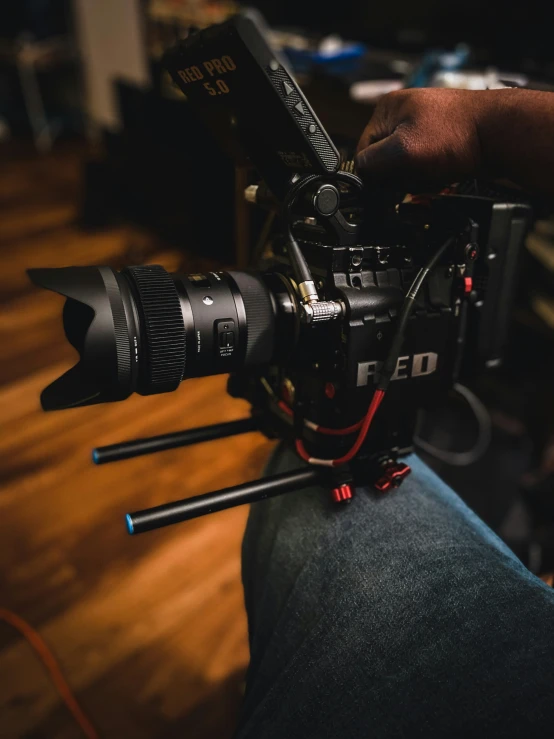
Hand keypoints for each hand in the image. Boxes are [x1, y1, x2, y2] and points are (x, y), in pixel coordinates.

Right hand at [355, 88, 486, 190]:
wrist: (499, 135)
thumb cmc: (456, 136)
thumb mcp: (401, 152)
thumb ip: (371, 164)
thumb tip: (360, 174)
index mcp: (386, 109)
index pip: (363, 152)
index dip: (376, 173)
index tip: (393, 182)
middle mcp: (402, 114)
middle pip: (385, 161)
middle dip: (400, 176)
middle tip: (419, 175)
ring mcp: (423, 126)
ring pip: (405, 167)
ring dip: (417, 178)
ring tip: (435, 173)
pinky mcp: (440, 139)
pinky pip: (424, 167)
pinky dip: (431, 176)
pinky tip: (444, 173)